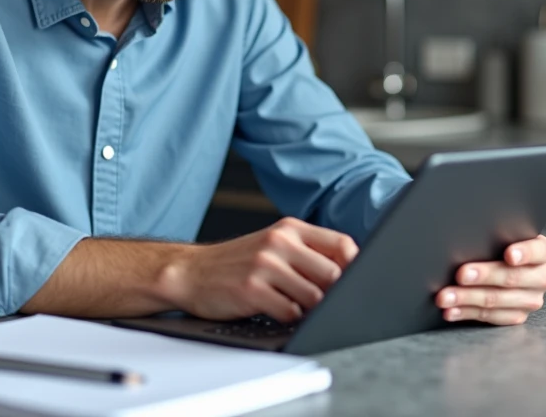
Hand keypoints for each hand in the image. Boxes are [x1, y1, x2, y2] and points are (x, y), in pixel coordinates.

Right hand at [162, 217, 358, 322]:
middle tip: (323, 302)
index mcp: (290, 228)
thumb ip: (307, 251)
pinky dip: (290, 318)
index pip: (342, 243)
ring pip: (315, 297)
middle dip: (333, 294)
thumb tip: (350, 272)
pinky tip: (276, 310)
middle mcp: (279, 242)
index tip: (355, 281)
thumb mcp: (273, 244)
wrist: (190, 271)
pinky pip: (290, 313)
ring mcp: (265, 265)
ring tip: (295, 306)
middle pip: (334, 274)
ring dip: (311, 310)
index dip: (355, 266)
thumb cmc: (237, 262)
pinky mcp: (252, 289)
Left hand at [434, 235, 545, 325]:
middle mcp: (542, 277)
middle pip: (511, 277)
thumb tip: (469, 236)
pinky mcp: (517, 316)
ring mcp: (531, 300)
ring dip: (467, 298)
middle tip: (461, 274)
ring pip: (496, 300)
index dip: (524, 253)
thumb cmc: (500, 242)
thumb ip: (496, 234)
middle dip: (483, 276)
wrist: (507, 261)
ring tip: (445, 297)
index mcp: (545, 252)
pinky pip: (490, 317)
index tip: (509, 255)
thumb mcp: (505, 234)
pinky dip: (466, 312)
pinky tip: (451, 311)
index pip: (538, 251)